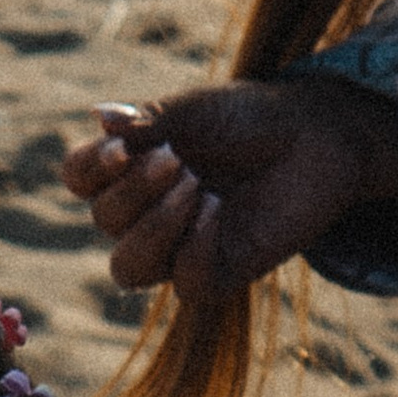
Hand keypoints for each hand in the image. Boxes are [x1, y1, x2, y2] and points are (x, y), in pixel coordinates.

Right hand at [60, 81, 397, 306]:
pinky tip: (216, 213)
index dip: (90, 169)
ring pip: (128, 268)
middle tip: (178, 158)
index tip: (122, 148)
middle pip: (105, 220)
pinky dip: (193, 251)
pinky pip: (185, 285)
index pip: (80, 179)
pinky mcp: (219, 272)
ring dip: (153, 229)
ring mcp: (179, 247)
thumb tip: (99, 117)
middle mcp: (147, 212)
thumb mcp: (196, 112)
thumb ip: (148, 122)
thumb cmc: (251, 118)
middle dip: (136, 190)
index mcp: (132, 169)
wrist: (317, 137)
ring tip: (196, 190)